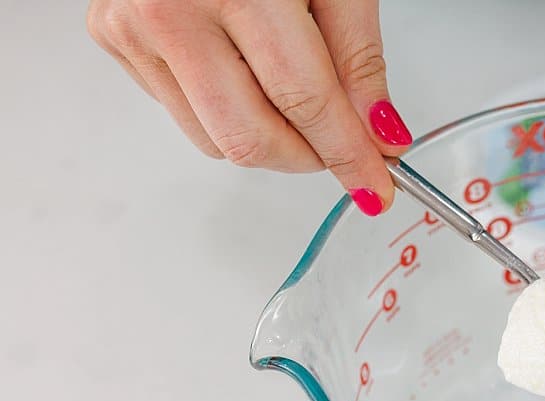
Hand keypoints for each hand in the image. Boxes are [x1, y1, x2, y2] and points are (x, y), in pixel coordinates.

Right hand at [87, 0, 410, 215]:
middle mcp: (170, 10)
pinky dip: (225, 108)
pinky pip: (182, 113)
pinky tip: (239, 62)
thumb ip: (358, 59)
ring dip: (268, 137)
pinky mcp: (112, 37)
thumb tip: (379, 135)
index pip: (304, 102)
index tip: (375, 185)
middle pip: (249, 139)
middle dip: (307, 157)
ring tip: (289, 87)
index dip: (347, 154)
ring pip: (214, 140)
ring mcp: (132, 27)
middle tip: (341, 144)